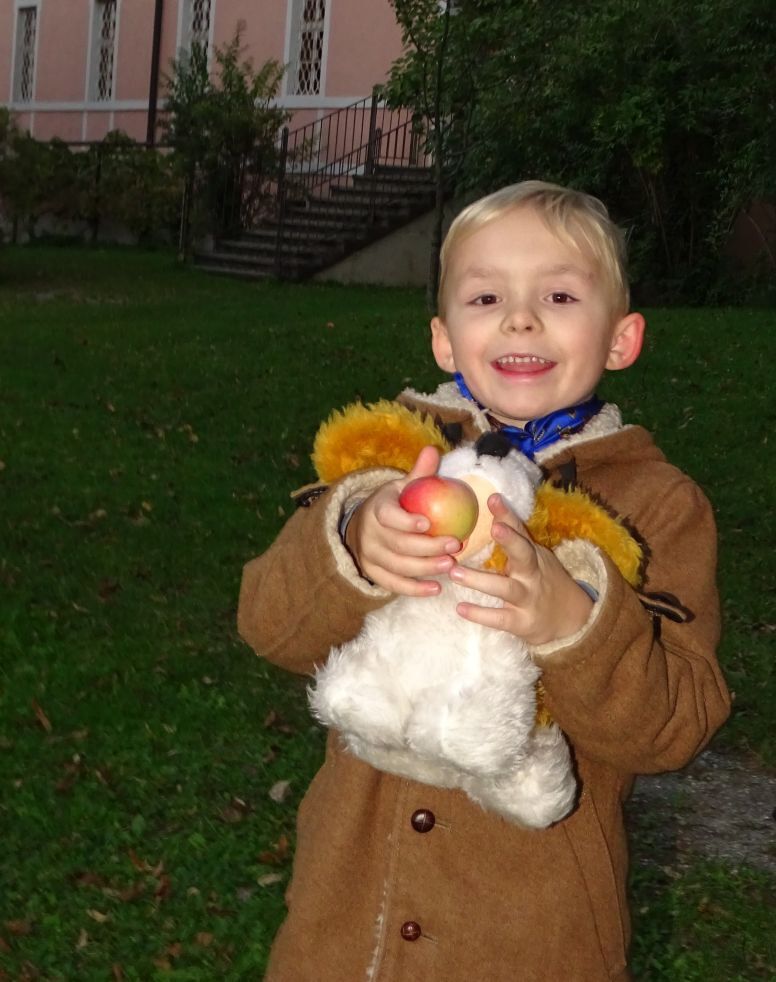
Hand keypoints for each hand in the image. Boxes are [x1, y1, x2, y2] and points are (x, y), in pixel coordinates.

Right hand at [345, 446, 462, 596]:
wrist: (363, 527)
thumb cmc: (394, 505)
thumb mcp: (401, 488)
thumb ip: (419, 474)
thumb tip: (433, 450)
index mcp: (377, 508)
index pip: (388, 515)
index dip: (405, 521)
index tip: (427, 523)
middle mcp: (370, 534)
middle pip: (398, 544)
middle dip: (428, 547)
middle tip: (455, 546)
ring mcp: (370, 556)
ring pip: (398, 566)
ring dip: (425, 568)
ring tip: (451, 565)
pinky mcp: (374, 574)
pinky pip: (394, 584)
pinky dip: (414, 589)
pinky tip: (436, 588)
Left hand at [449, 493, 593, 644]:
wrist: (571, 620)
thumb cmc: (543, 580)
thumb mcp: (533, 556)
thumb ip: (513, 532)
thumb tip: (493, 498)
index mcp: (532, 555)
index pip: (520, 531)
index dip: (507, 515)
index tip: (493, 499)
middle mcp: (532, 574)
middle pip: (523, 554)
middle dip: (510, 540)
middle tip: (492, 528)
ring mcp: (527, 599)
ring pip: (505, 588)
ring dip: (480, 580)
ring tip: (454, 573)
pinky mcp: (521, 622)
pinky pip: (500, 618)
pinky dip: (481, 614)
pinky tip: (460, 608)